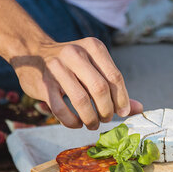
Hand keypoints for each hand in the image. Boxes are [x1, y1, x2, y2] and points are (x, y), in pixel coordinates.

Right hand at [11, 37, 142, 128]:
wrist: (33, 52)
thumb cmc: (72, 64)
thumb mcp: (95, 67)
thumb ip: (115, 87)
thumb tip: (139, 109)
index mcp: (93, 47)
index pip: (115, 76)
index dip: (122, 98)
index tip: (123, 112)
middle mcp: (75, 54)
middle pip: (100, 89)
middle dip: (107, 110)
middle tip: (106, 119)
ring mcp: (57, 68)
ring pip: (81, 100)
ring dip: (90, 118)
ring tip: (93, 124)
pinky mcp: (43, 83)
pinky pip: (60, 109)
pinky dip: (72, 121)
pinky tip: (76, 123)